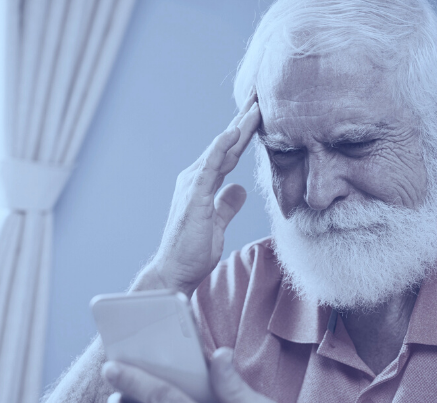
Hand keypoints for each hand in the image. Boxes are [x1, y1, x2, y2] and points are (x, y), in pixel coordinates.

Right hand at [147, 93, 260, 296]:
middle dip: (243, 121)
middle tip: (261, 96)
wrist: (175, 271)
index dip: (245, 133)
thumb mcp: (218, 225)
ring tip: (254, 106)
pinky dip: (220, 148)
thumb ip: (226, 205)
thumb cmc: (193, 251)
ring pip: (220, 150)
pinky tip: (232, 133)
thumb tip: (238, 190)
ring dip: (238, 127)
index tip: (261, 114)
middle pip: (226, 145)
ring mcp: (193, 186)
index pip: (230, 153)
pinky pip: (209, 167)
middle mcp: (197, 179)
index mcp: (204, 184)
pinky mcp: (194, 196)